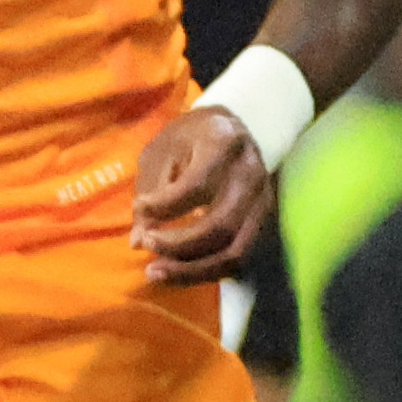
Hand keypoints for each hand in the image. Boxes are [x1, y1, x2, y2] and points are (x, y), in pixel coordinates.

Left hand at [130, 104, 270, 284]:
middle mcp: (250, 176)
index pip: (197, 185)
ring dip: (193, 271)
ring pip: (236, 253)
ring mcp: (264, 203)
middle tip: (145, 244)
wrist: (238, 129)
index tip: (138, 207)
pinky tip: (177, 271)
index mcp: (223, 145)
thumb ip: (150, 191)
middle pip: (221, 226)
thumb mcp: (162, 150)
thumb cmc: (191, 138)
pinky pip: (239, 260)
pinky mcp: (265, 225)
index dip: (164, 205)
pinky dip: (206, 271)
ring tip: (155, 272)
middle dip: (177, 245)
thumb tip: (137, 242)